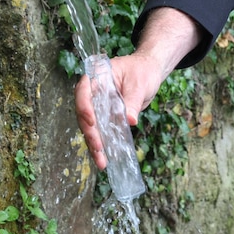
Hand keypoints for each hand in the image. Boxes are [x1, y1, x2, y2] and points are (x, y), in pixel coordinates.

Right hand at [75, 7, 201, 168]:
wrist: (149, 72)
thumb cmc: (143, 71)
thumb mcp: (140, 84)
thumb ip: (132, 101)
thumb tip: (130, 120)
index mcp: (97, 76)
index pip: (83, 91)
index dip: (84, 107)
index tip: (92, 121)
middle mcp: (93, 92)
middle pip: (84, 113)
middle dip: (90, 132)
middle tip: (99, 147)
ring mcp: (98, 105)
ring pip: (90, 127)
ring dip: (94, 144)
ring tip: (101, 162)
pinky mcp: (105, 117)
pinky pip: (100, 132)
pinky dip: (102, 146)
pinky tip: (104, 160)